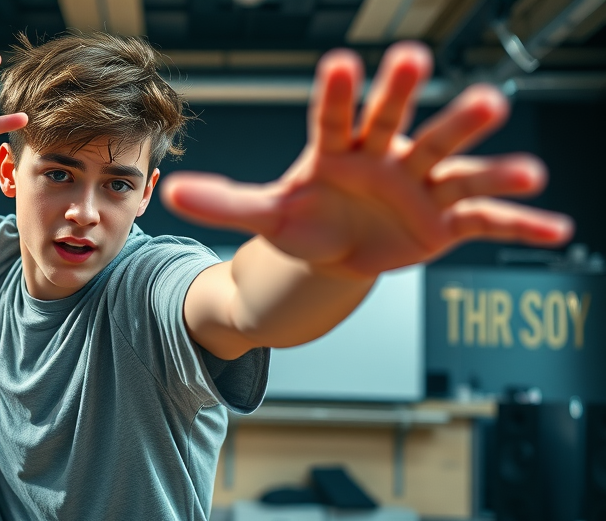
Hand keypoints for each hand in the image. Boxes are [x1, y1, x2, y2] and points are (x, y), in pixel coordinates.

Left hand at [160, 42, 572, 278]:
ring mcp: (421, 184)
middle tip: (423, 66)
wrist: (339, 249)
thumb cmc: (306, 220)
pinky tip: (556, 229)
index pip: (334, 116)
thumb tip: (171, 191)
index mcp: (338, 147)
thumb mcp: (268, 214)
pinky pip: (485, 220)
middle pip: (403, 122)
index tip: (339, 62)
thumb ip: (227, 201)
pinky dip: (518, 224)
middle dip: (416, 100)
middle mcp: (386, 154)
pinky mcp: (446, 220)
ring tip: (524, 166)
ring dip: (487, 162)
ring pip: (454, 164)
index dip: (337, 93)